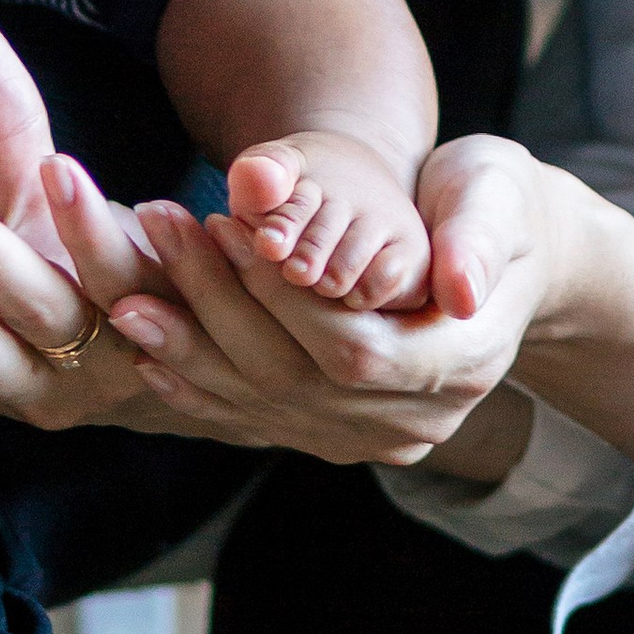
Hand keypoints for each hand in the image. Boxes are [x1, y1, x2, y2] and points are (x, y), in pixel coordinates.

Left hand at [83, 136, 554, 463]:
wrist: (506, 257)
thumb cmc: (496, 207)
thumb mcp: (498, 198)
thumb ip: (478, 238)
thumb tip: (460, 286)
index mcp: (460, 363)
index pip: (354, 349)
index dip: (283, 297)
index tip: (227, 227)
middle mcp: (417, 418)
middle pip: (299, 379)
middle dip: (221, 307)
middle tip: (162, 231)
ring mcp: (374, 435)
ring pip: (268, 405)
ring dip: (193, 350)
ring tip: (128, 295)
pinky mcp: (338, 431)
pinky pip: (260, 419)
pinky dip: (201, 387)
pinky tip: (148, 347)